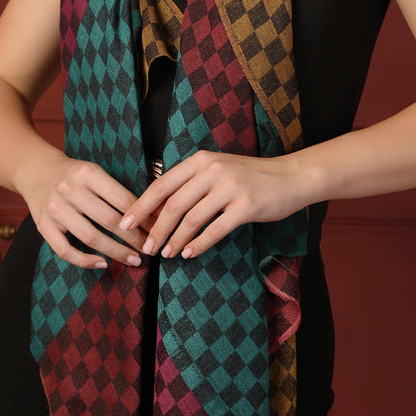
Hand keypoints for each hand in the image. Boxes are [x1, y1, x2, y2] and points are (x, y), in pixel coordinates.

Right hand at [18, 150, 163, 269]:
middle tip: (150, 249)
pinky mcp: (43, 226)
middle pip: (109, 220)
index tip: (157, 229)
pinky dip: (85, 260)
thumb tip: (151, 213)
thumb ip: (117, 191)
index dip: (143, 217)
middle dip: (134, 238)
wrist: (36, 171)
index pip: (122, 199)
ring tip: (134, 260)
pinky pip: (65, 250)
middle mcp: (69, 190)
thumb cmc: (74, 174)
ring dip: (116, 252)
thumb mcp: (95, 172)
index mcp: (88, 173)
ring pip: (90, 237)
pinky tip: (103, 263)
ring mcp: (55, 209)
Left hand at [117, 149, 307, 259]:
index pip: (162, 184)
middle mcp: (213, 170)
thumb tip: (158, 208)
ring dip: (174, 240)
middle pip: (173, 204)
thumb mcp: (218, 169)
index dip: (141, 206)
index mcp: (201, 160)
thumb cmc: (250, 177)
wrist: (291, 177)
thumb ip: (192, 182)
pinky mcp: (246, 205)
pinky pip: (215, 230)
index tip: (125, 224)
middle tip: (145, 248)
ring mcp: (231, 187)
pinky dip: (198, 244)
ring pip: (192, 218)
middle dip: (155, 229)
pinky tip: (189, 253)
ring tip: (165, 254)